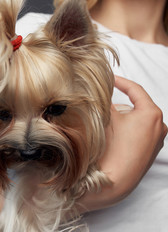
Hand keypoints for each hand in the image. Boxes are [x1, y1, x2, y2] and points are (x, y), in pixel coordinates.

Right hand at [77, 75, 166, 212]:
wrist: (116, 180)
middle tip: (102, 102)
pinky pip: (139, 133)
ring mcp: (157, 140)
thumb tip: (100, 93)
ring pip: (136, 120)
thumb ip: (104, 101)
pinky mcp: (151, 151)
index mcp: (151, 113)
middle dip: (119, 103)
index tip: (109, 79)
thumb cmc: (113, 149)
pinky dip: (127, 130)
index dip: (119, 82)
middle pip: (136, 105)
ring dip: (122, 118)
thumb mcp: (106, 118)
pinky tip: (113, 136)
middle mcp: (159, 125)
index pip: (134, 89)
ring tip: (105, 121)